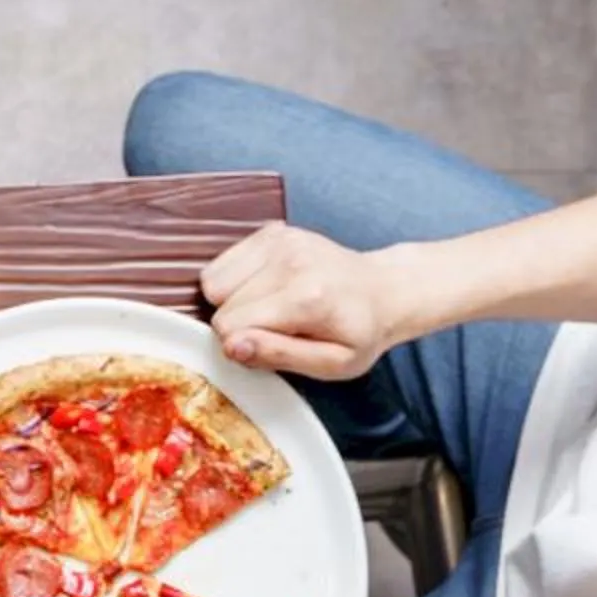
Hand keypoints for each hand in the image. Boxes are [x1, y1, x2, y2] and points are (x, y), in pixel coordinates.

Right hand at [200, 224, 410, 379]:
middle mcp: (290, 260)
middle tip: (271, 330)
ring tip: (268, 309)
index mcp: (306, 297)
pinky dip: (233, 281)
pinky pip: (221, 262)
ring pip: (212, 280)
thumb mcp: (332, 364)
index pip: (230, 326)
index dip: (239, 346)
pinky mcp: (272, 232)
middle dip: (236, 324)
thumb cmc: (359, 332)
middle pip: (219, 303)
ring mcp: (280, 240)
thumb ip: (279, 356)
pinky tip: (264, 289)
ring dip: (231, 301)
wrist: (384, 290)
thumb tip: (231, 346)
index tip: (265, 348)